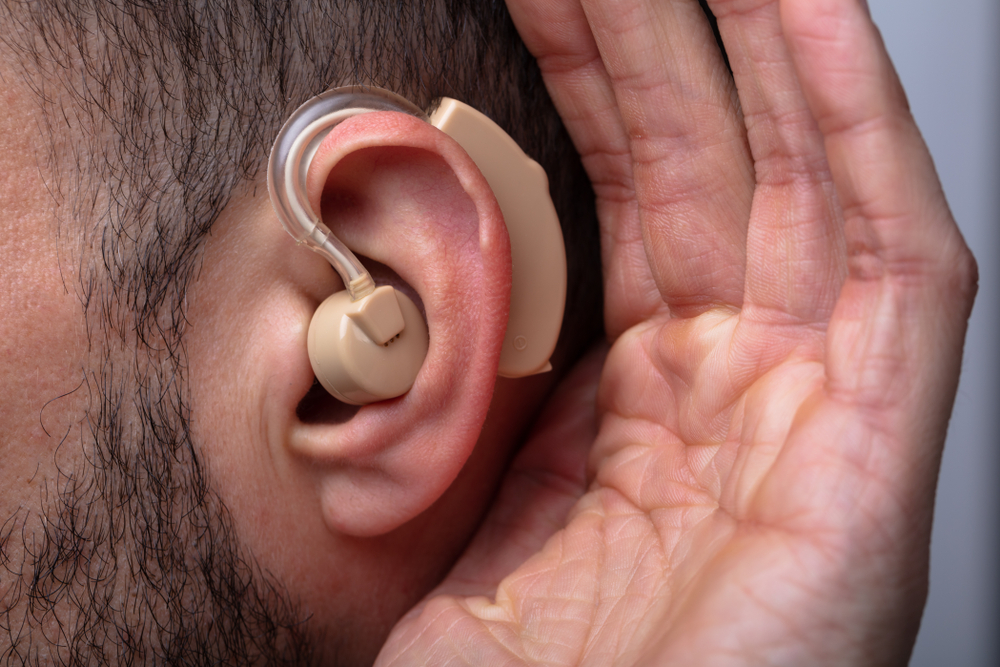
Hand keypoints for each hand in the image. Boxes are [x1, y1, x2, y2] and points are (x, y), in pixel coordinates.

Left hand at [377, 0, 976, 663]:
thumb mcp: (470, 490)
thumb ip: (480, 373)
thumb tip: (421, 260)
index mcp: (638, 396)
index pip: (624, 195)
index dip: (588, 82)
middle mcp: (735, 385)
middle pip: (710, 166)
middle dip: (661, 34)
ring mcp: (812, 406)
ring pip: (807, 181)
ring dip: (765, 45)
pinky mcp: (881, 446)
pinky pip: (894, 255)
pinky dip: (863, 130)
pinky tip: (816, 21)